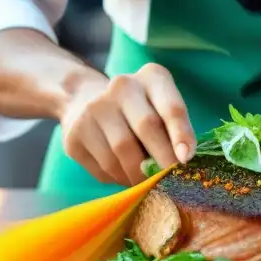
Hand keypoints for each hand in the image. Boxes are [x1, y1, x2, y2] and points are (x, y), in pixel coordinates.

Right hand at [59, 63, 195, 186]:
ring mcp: (93, 109)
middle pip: (146, 128)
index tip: (186, 159)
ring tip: (147, 182)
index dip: (181, 134)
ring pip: (121, 153)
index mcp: (151, 78)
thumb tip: (180, 166)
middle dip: (162, 161)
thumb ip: (172, 131)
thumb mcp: (161, 108)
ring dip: (139, 176)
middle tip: (172, 182)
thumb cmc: (139, 110)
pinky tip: (124, 175)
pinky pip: (103, 167)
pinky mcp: (74, 135)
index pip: (170, 107)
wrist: (84, 100)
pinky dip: (119, 178)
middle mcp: (121, 87)